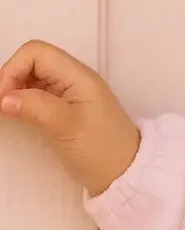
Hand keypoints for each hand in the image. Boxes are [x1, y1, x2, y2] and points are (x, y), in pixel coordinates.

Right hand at [0, 41, 140, 197]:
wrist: (126, 176)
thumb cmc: (104, 151)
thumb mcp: (68, 127)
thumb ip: (36, 108)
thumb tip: (3, 98)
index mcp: (78, 76)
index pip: (36, 53)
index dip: (13, 69)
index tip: (3, 97)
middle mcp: (73, 79)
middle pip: (31, 62)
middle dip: (11, 79)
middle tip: (2, 106)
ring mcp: (69, 94)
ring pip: (32, 78)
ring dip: (15, 90)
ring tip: (7, 112)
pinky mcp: (64, 110)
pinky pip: (37, 95)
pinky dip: (22, 101)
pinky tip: (17, 115)